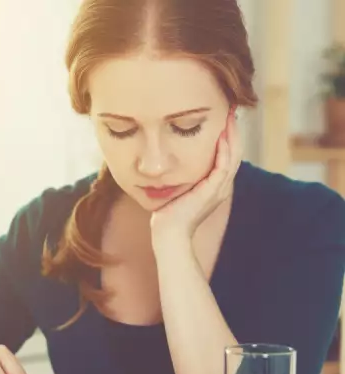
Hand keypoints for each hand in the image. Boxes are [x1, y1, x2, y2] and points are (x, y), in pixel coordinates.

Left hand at [150, 108, 241, 251]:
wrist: (169, 234)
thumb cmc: (169, 215)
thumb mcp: (178, 190)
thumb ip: (181, 176)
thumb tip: (170, 163)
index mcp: (215, 186)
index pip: (227, 156)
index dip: (227, 136)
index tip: (222, 117)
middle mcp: (221, 187)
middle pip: (235, 153)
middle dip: (233, 130)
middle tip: (231, 109)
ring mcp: (219, 189)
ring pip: (233, 156)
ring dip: (232, 135)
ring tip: (231, 115)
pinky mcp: (212, 191)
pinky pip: (223, 166)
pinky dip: (224, 149)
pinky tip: (222, 134)